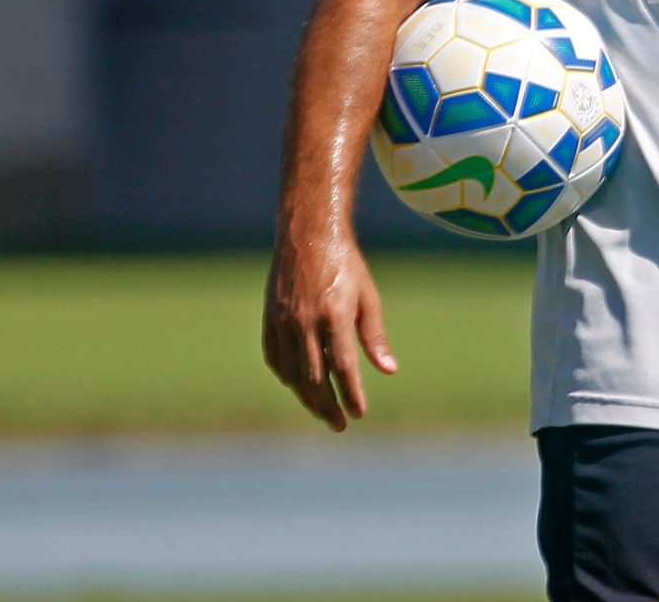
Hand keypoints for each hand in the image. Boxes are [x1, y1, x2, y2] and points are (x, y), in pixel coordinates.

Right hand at [262, 234, 397, 430]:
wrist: (308, 233)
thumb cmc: (345, 264)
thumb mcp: (368, 296)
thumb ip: (375, 336)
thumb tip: (389, 370)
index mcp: (334, 314)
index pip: (343, 367)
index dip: (351, 394)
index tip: (359, 413)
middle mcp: (305, 320)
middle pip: (314, 377)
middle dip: (328, 405)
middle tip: (340, 424)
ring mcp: (283, 319)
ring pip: (291, 372)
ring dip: (307, 397)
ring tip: (322, 411)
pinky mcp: (269, 317)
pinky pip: (274, 356)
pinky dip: (286, 375)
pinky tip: (298, 386)